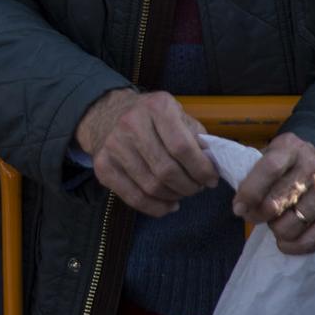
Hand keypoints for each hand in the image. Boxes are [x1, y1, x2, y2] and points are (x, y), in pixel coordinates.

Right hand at [73, 88, 220, 217]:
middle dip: (189, 186)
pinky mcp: (102, 165)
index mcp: (156, 107)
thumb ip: (196, 137)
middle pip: (166, 170)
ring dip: (174, 196)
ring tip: (182, 193)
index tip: (211, 179)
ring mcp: (113, 145)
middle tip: (197, 188)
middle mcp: (131, 124)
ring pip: (151, 186)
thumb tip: (212, 165)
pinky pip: (133, 197)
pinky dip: (156, 208)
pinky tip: (168, 204)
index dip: (201, 169)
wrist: (108, 113)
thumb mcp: (178, 115)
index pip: (182, 147)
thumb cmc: (152, 118)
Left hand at [233, 132, 314, 254]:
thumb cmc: (286, 170)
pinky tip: (287, 238)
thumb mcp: (268, 158)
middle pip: (276, 202)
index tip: (238, 208)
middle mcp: (314, 167)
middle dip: (258, 215)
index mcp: (291, 148)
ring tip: (277, 221)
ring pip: (289, 226)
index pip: (269, 169)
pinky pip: (308, 242)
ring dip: (276, 229)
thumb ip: (250, 174)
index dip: (250, 191)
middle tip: (254, 216)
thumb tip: (240, 206)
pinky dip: (291, 246)